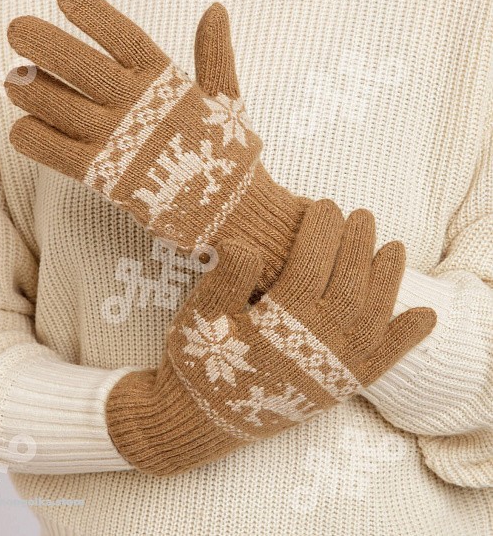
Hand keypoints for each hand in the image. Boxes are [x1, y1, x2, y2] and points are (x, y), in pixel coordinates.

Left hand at [4, 0, 309, 299]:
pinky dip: (36, 139)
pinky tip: (21, 126)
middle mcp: (141, 106)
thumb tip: (216, 8)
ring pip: (64, 108)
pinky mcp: (107, 178)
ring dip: (34, 90)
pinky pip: (59, 154)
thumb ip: (215, 53)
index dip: (95, 14)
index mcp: (168, 82)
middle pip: (84, 67)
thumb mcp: (225, 96)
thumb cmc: (226, 151)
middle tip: (16, 27)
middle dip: (47, 44)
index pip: (126, 37)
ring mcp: (122, 141)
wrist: (233, 212)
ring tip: (12, 78)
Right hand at [104, 198, 436, 475]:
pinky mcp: (342, 386)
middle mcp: (317, 342)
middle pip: (351, 280)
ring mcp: (335, 366)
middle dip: (360, 241)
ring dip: (389, 277)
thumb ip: (226, 277)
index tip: (324, 204)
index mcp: (281, 319)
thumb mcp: (199, 314)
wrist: (202, 420)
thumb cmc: (199, 362)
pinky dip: (407, 338)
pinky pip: (385, 361)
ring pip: (376, 313)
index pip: (313, 259)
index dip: (323, 226)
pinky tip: (426, 317)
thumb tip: (244, 242)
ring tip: (394, 247)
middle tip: (361, 214)